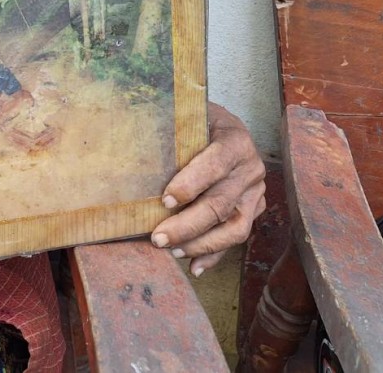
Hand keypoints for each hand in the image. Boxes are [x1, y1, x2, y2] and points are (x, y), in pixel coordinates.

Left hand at [150, 102, 265, 275]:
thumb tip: (127, 145)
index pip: (215, 165)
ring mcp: (255, 192)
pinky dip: (214, 254)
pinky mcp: (253, 210)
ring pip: (234, 227)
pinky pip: (236, 237)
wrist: (224, 124)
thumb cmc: (196, 120)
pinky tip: (194, 266)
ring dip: (201, 244)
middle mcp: (250, 168)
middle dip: (188, 225)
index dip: (191, 184)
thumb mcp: (187, 115)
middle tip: (158, 237)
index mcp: (235, 140)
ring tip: (173, 251)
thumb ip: (169, 127)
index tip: (165, 200)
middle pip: (220, 203)